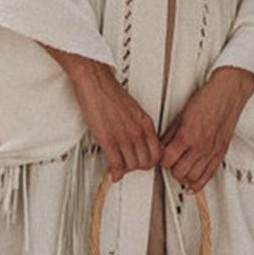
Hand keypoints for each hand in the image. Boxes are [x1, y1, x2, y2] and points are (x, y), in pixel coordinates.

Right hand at [43, 47, 160, 179]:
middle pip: (146, 162)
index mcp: (146, 123)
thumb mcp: (133, 110)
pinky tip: (112, 172)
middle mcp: (138, 131)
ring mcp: (124, 137)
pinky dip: (115, 172)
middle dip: (138, 167)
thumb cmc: (109, 92)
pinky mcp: (109, 140)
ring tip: (119, 168)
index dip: (151, 161)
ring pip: (132, 166)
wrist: (95, 82)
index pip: (158, 152)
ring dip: (125, 170)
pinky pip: (117, 165)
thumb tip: (138, 137)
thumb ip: (138, 125)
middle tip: (130, 166)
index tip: (143, 161)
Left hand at [160, 66, 253, 193]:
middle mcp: (200, 146)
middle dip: (171, 168)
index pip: (167, 160)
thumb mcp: (181, 115)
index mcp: (188, 135)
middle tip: (170, 161)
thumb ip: (171, 134)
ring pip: (193, 177)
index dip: (161, 160)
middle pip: (179, 171)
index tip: (161, 156)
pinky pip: (209, 175)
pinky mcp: (220, 153)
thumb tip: (163, 146)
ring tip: (180, 169)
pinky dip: (199, 184)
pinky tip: (192, 186)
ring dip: (184, 176)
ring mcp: (211, 151)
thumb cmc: (207, 100)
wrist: (227, 94)